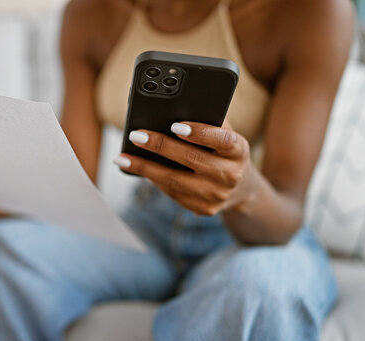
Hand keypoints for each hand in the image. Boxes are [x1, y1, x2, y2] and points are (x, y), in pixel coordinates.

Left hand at [115, 121, 254, 215]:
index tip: (176, 126)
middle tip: (136, 136)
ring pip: (175, 181)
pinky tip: (135, 169)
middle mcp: (231, 175)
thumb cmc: (224, 150)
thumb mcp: (225, 134)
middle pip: (191, 160)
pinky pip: (173, 193)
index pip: (222, 140)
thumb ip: (207, 121)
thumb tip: (174, 107)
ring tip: (122, 158)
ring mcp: (217, 195)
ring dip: (145, 168)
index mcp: (238, 151)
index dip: (200, 133)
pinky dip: (152, 179)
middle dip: (160, 147)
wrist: (242, 187)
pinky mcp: (204, 209)